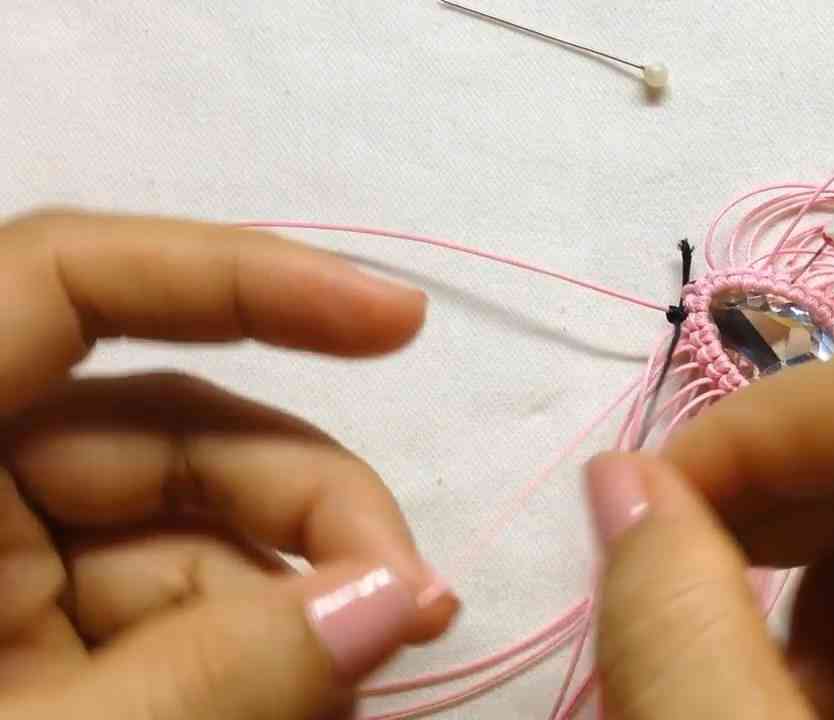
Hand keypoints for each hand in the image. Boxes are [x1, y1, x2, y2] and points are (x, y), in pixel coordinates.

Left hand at [0, 210, 458, 719]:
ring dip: (294, 596)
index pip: (63, 284)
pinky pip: (163, 616)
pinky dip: (248, 652)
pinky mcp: (30, 652)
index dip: (239, 278)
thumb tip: (400, 597)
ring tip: (376, 673)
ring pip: (183, 534)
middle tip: (422, 602)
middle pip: (165, 431)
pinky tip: (309, 701)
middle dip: (309, 504)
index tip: (398, 326)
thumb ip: (217, 680)